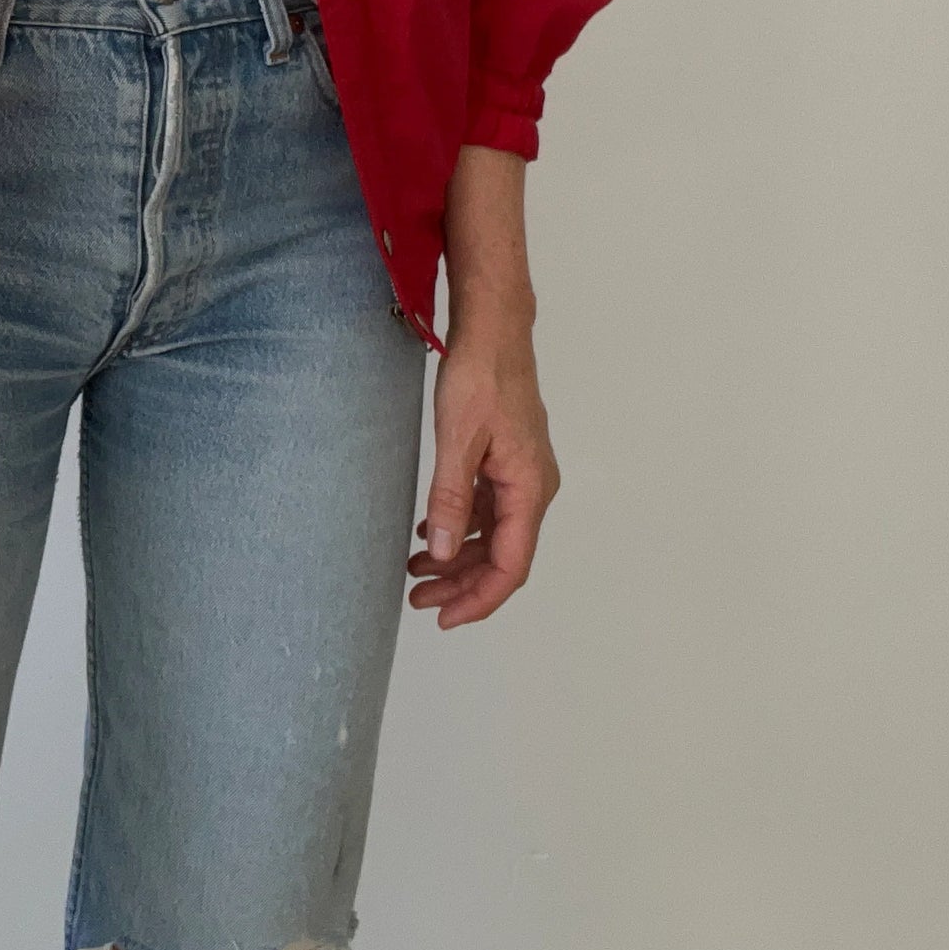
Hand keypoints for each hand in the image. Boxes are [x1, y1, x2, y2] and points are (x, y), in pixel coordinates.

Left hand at [408, 304, 559, 628]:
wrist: (494, 331)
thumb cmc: (481, 376)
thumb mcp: (457, 440)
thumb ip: (448, 498)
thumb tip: (439, 552)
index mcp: (529, 489)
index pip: (509, 566)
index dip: (478, 599)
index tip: (445, 618)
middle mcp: (533, 488)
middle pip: (501, 557)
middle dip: (461, 584)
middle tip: (418, 599)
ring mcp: (521, 475)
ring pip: (492, 535)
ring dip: (456, 557)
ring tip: (416, 571)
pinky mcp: (507, 461)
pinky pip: (487, 509)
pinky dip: (459, 526)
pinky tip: (428, 532)